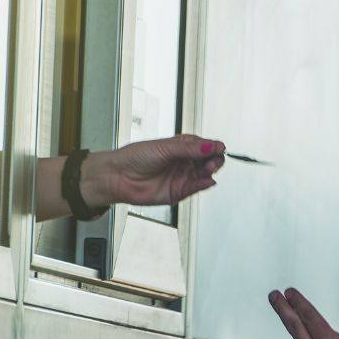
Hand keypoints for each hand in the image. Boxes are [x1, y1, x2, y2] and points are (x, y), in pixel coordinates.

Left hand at [81, 134, 225, 206]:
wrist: (119, 176)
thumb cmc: (135, 157)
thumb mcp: (165, 147)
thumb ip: (190, 148)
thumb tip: (211, 145)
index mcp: (181, 147)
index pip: (205, 145)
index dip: (213, 146)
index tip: (219, 147)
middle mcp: (183, 161)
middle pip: (209, 160)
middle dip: (214, 159)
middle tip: (212, 159)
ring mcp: (182, 177)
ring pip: (205, 174)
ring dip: (210, 171)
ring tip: (209, 168)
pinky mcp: (179, 192)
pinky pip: (196, 188)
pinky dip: (204, 184)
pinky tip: (207, 180)